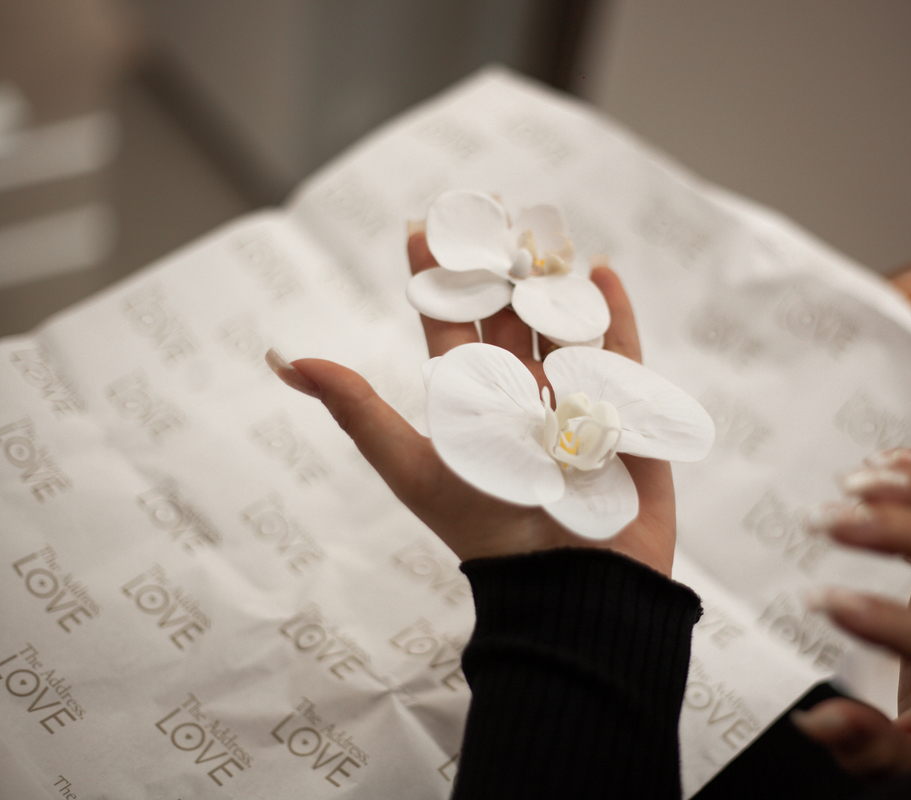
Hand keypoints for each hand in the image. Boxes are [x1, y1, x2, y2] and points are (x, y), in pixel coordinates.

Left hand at [268, 232, 677, 575]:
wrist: (571, 588)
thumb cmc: (488, 532)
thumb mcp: (412, 466)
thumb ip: (358, 411)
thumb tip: (285, 359)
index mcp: (473, 406)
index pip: (450, 330)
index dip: (436, 281)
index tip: (421, 228)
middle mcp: (522, 397)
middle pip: (510, 319)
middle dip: (499, 265)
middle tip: (490, 208)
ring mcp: (575, 402)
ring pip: (564, 326)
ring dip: (554, 279)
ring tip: (544, 230)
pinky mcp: (625, 413)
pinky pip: (622, 353)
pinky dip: (615, 311)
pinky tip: (602, 268)